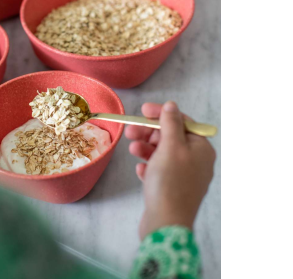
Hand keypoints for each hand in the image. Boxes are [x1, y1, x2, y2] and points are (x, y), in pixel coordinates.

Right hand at [125, 101, 215, 239]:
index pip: (182, 122)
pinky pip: (159, 171)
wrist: (166, 224)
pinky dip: (149, 167)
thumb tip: (171, 105)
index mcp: (201, 149)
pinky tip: (141, 171)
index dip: (162, 114)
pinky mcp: (173, 189)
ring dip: (146, 148)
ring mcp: (185, 177)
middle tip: (130, 131)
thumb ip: (170, 123)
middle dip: (149, 133)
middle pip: (170, 137)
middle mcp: (196, 161)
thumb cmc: (170, 181)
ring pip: (163, 154)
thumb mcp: (170, 146)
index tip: (143, 110)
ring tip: (132, 150)